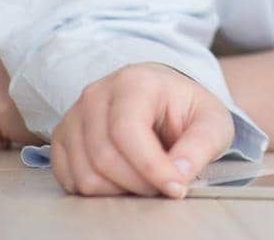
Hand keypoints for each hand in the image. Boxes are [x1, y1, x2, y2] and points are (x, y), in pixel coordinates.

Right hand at [50, 62, 233, 197]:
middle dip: (140, 183)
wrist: (162, 100)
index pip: (127, 131)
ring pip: (86, 174)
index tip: (176, 188)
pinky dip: (100, 191)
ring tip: (148, 181)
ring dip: (120, 190)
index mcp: (134, 82)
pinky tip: (124, 180)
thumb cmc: (186, 110)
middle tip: (166, 186)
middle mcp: (96, 95)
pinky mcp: (62, 138)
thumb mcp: (211, 121)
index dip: (151, 167)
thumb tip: (179, 174)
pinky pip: (71, 180)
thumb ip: (201, 145)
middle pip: (104, 157)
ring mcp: (74, 116)